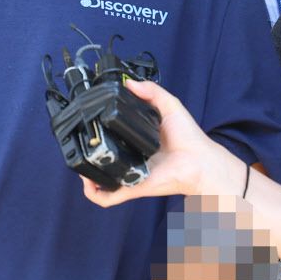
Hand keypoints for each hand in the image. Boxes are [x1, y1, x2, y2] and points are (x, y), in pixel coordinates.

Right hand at [81, 79, 243, 207]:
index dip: (100, 132)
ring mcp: (130, 174)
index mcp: (138, 141)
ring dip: (87, 175)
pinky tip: (89, 183)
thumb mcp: (170, 105)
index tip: (90, 123)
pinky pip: (108, 197)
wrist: (200, 161)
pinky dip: (95, 193)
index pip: (114, 138)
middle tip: (82, 143)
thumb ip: (151, 92)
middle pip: (104, 158)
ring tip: (80, 163)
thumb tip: (129, 83)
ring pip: (101, 179)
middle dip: (90, 153)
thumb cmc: (189, 137)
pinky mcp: (131, 187)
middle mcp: (132, 158)